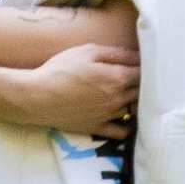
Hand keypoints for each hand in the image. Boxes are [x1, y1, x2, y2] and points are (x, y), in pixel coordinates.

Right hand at [25, 42, 141, 135]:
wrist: (38, 96)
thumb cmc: (61, 69)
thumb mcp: (87, 51)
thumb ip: (115, 53)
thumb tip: (136, 55)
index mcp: (118, 77)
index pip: (144, 72)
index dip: (146, 66)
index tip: (145, 62)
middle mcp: (118, 98)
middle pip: (143, 91)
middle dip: (145, 83)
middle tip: (142, 76)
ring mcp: (110, 115)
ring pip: (136, 110)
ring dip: (139, 101)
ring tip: (136, 94)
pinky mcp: (98, 127)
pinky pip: (122, 132)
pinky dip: (129, 126)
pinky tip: (128, 118)